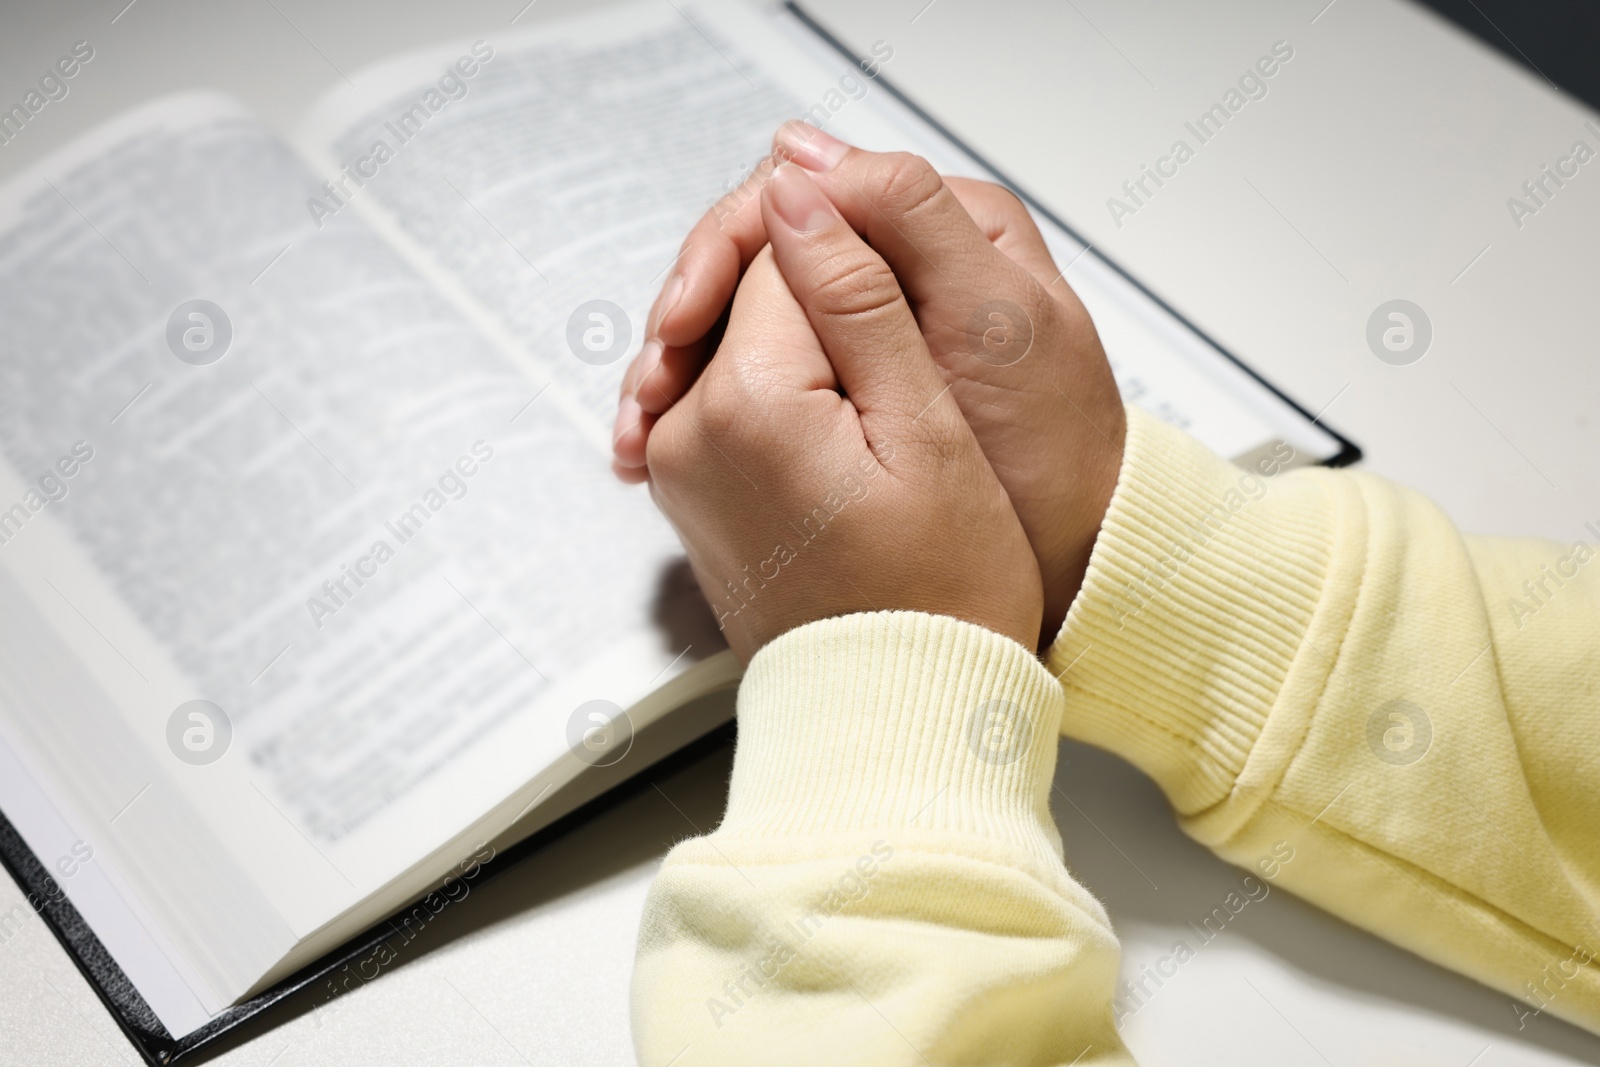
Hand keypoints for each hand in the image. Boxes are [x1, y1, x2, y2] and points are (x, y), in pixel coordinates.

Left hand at [645, 162, 1041, 660]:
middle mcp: (686, 432)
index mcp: (745, 404)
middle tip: (905, 336)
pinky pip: (726, 396)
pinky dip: (781, 385)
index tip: (906, 273)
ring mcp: (678, 468)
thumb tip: (803, 197)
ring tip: (884, 389)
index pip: (778, 252)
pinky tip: (840, 417)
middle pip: (742, 292)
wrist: (893, 708)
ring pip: (736, 340)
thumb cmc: (937, 593)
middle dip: (821, 289)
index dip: (849, 238)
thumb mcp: (927, 428)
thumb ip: (860, 300)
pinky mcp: (690, 494)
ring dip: (804, 338)